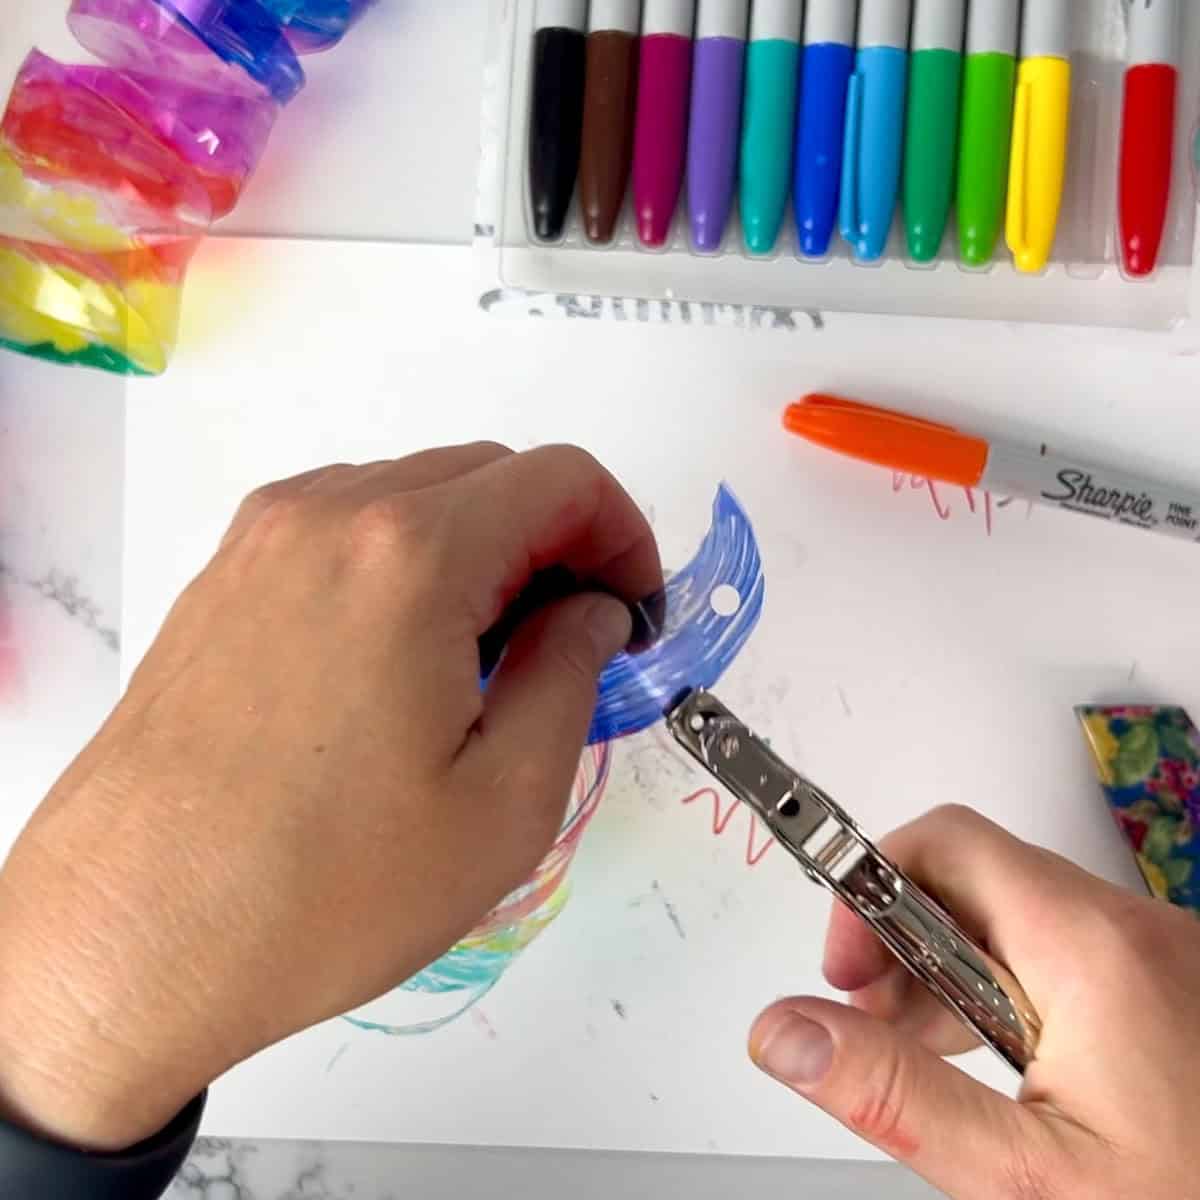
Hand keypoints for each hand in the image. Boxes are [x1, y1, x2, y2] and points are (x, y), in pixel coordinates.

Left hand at [0, 443, 660, 1151]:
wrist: (127, 939)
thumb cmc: (329, 886)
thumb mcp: (503, 801)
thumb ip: (571, 674)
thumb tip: (592, 609)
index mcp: (410, 553)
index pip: (560, 479)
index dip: (624, 536)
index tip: (634, 616)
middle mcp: (328, 514)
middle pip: (488, 476)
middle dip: (558, 544)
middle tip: (575, 648)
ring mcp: (261, 539)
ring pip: (415, 496)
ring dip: (481, 551)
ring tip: (489, 663)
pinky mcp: (222, 579)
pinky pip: (346, 529)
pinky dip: (406, 563)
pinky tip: (405, 660)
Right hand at [749, 804, 1199, 1197]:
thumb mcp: (1030, 1176)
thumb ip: (896, 1093)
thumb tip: (786, 1031)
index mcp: (1092, 949)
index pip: (946, 844)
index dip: (872, 888)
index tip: (843, 964)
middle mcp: (1134, 930)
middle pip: (976, 878)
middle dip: (902, 940)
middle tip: (871, 1019)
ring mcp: (1162, 957)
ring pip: (1017, 920)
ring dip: (950, 971)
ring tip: (928, 1055)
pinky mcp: (1174, 988)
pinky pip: (1065, 957)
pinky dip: (1008, 993)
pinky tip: (999, 1064)